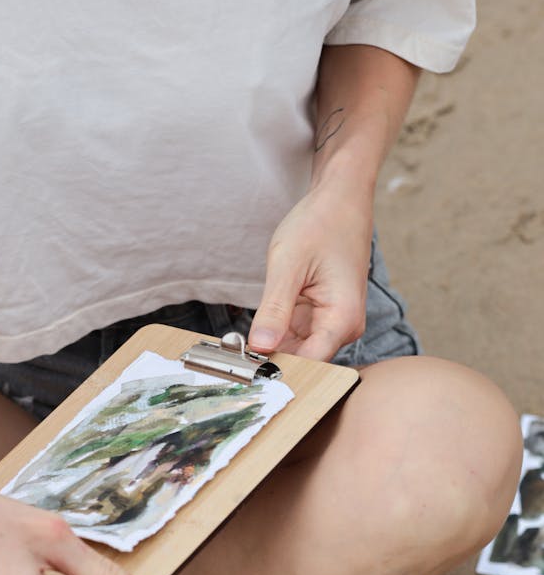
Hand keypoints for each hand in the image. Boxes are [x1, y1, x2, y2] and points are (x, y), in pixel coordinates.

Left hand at [248, 182, 372, 360]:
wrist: (340, 201)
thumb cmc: (320, 225)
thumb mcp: (288, 265)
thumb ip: (274, 310)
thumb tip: (260, 348)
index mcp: (342, 318)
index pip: (310, 363)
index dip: (276, 370)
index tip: (243, 372)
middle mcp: (343, 327)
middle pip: (303, 360)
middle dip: (269, 360)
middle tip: (230, 357)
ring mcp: (333, 323)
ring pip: (297, 349)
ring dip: (269, 348)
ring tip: (237, 346)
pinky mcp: (322, 316)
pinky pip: (296, 335)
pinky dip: (275, 334)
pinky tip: (254, 332)